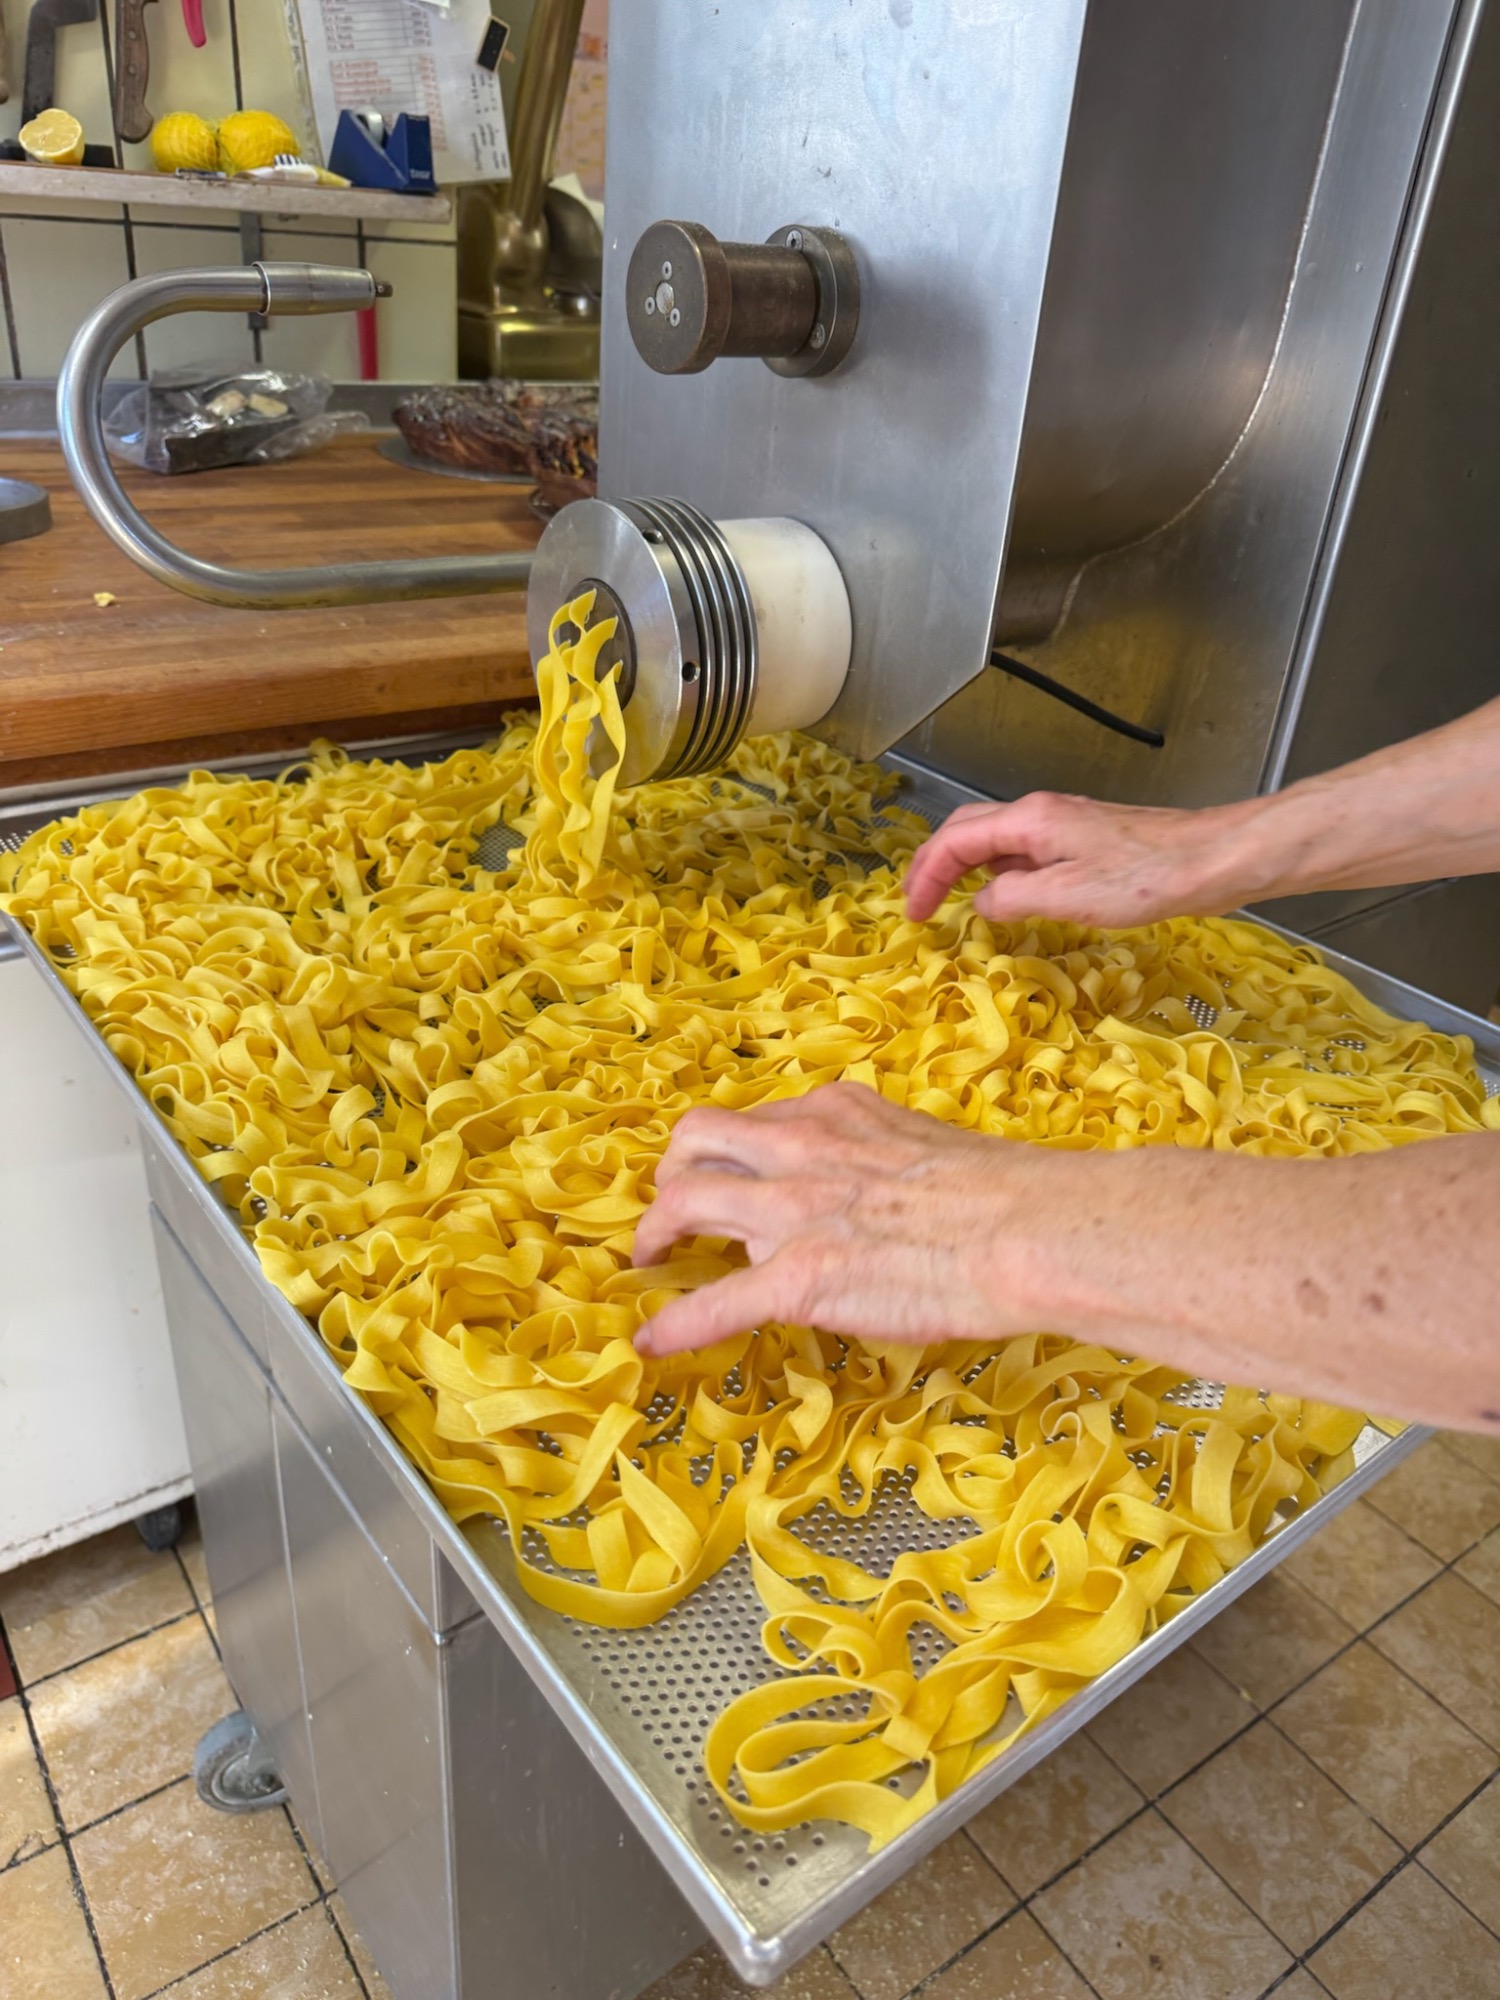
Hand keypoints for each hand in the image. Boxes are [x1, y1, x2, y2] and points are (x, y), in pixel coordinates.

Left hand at [632, 1083, 1063, 1356]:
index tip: (731, 1175)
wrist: (1023, 1230)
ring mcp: (791, 1211)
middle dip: (674, 1174)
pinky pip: (712, 1303)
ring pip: (682, 1201)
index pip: (759, 1121)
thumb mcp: (923, 1145)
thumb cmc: (1003, 1193)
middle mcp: (799, 1148)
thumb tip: (874, 1192)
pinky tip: (653, 1343)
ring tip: (650, 1258)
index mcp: (835, 1115)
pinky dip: (674, 1324)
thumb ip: (878, 1158)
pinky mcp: (795, 1277)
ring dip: (654, 1231)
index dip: (735, 1152)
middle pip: (697, 1141)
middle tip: (675, 1210)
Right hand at [903, 792, 1254, 928]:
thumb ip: (1014, 898)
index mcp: (1031, 820)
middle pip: (968, 828)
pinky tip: (1008, 896)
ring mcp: (1065, 825)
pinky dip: (999, 870)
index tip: (914, 912)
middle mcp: (1043, 814)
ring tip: (950, 899)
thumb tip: (983, 904)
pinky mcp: (1086, 841)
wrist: (1212, 859)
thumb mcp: (1069, 897)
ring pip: (996, 837)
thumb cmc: (1149, 877)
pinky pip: (1024, 850)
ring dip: (965, 866)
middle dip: (935, 863)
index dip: (926, 875)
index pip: (956, 841)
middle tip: (919, 900)